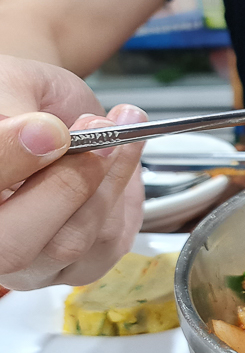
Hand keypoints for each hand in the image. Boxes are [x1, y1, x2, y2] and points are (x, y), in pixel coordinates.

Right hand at [0, 55, 146, 289]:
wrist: (52, 110)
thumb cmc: (20, 99)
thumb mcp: (12, 84)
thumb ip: (14, 110)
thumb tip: (42, 136)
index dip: (10, 161)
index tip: (49, 131)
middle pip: (15, 245)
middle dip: (68, 184)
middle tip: (97, 134)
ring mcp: (31, 263)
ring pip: (70, 242)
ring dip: (107, 181)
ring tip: (118, 133)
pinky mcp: (79, 268)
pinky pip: (107, 244)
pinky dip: (124, 195)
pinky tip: (122, 159)